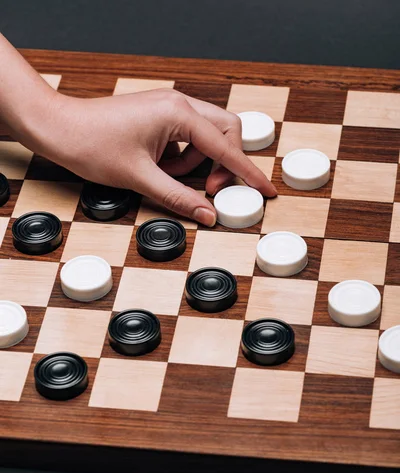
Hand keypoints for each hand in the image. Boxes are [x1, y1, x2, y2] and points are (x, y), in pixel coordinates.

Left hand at [32, 88, 276, 225]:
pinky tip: (160, 168)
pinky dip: (181, 158)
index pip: (226, 147)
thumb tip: (207, 214)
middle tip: (208, 188)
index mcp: (179, 113)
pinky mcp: (160, 117)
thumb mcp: (141, 178)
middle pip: (226, 132)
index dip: (248, 172)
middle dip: (224, 162)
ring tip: (169, 177)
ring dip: (197, 162)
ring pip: (206, 137)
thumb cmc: (92, 144)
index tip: (266, 189)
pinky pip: (187, 138)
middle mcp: (179, 104)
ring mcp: (169, 109)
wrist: (60, 129)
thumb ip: (179, 197)